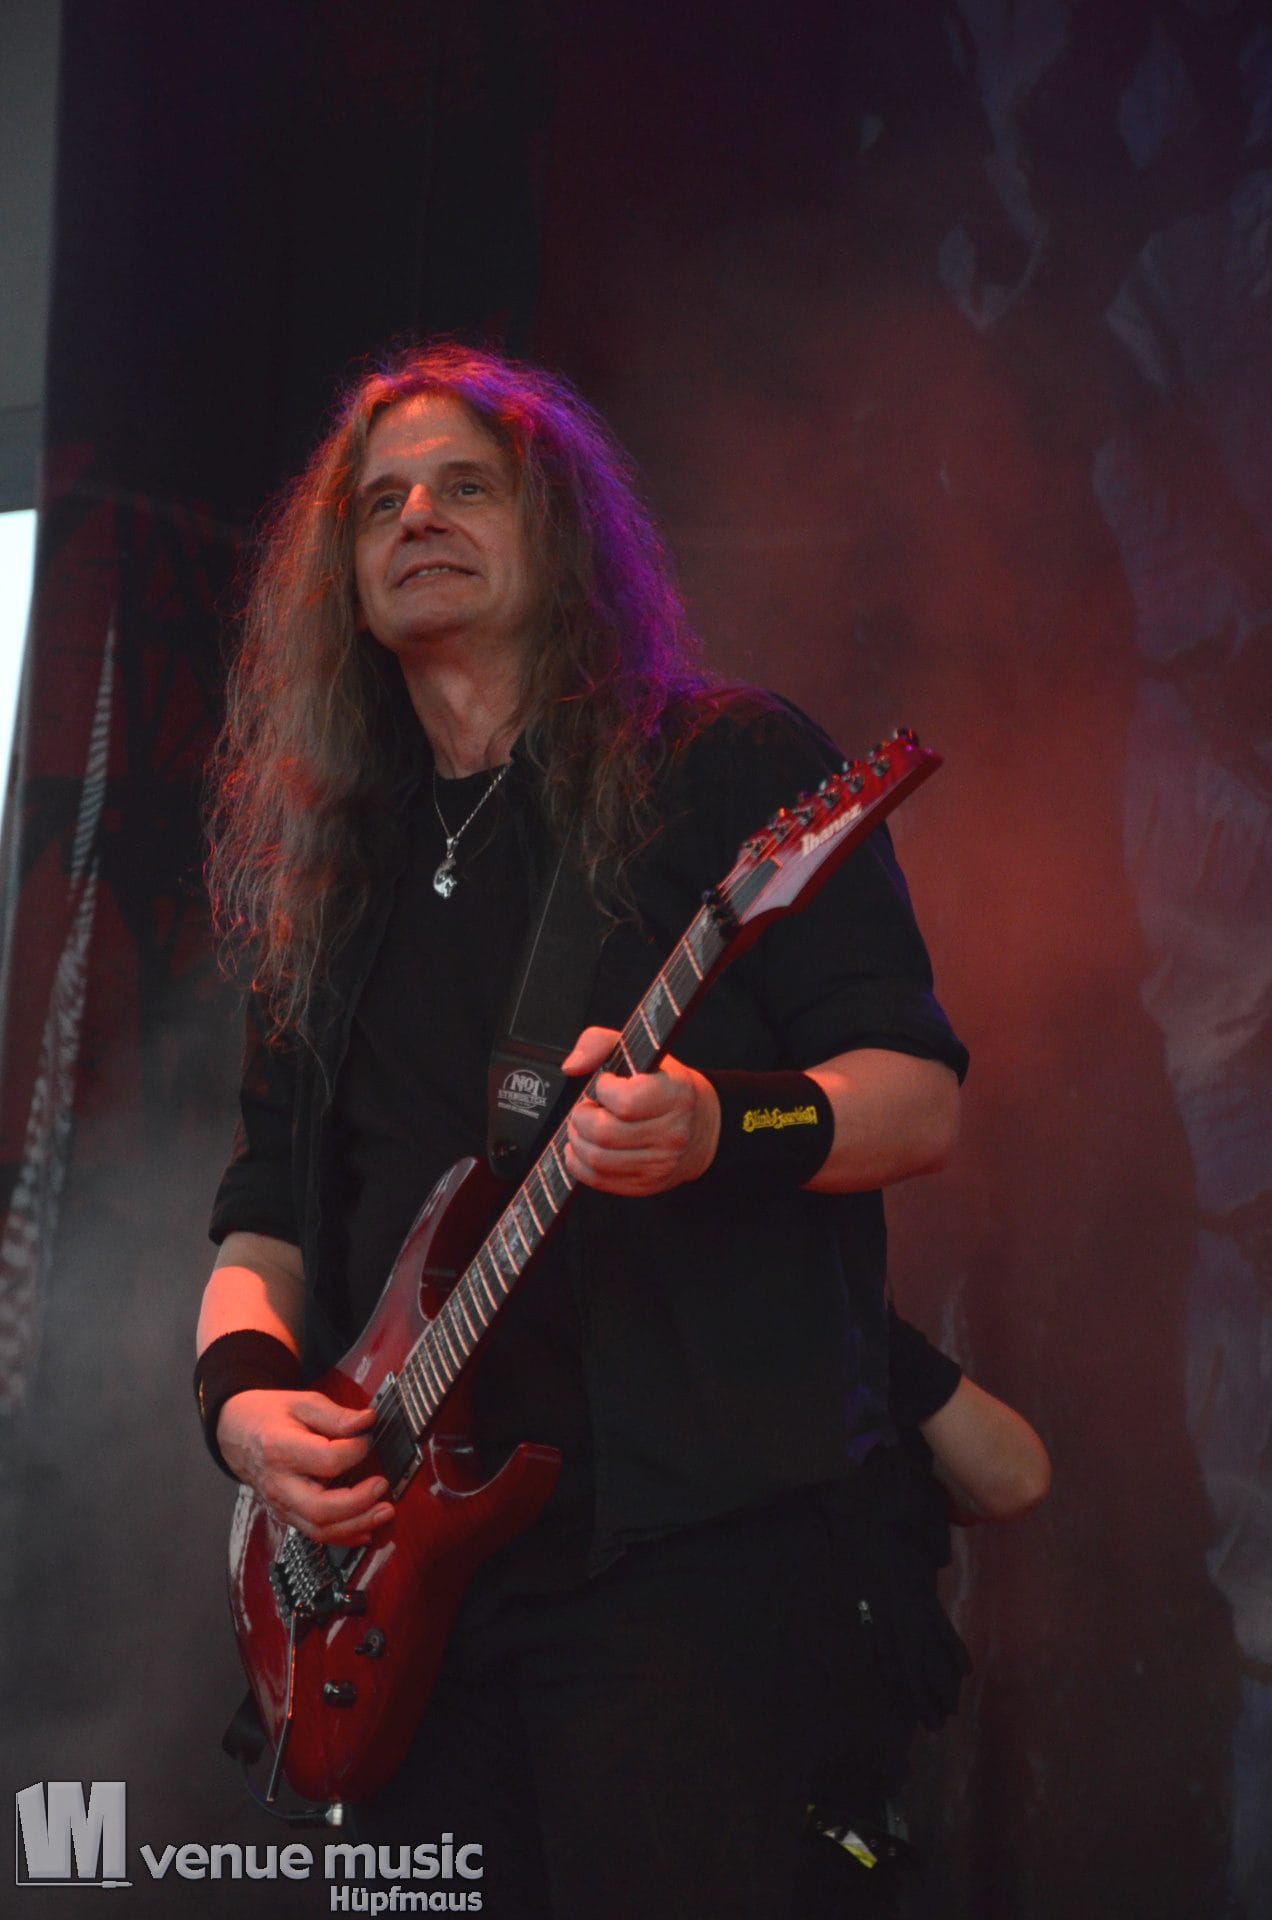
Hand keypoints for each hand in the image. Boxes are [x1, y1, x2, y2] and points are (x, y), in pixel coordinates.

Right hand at [216, 1389, 394, 1545]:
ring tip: (384, 1511)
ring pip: (319, 1529)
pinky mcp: (286, 1515)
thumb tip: (367, 1421)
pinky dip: (343, 1536)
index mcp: (279, 1448)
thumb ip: (335, 1415)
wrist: (236, 1433)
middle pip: (320, 1508)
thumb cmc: (270, 1416)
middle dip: (358, 1503)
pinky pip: (315, 1534)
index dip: (355, 1450)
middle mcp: (278, 1483)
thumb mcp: (301, 1402)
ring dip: (356, 1525)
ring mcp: (281, 1504)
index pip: (326, 1459)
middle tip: (382, 1485)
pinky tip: (366, 1528)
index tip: (366, 1438)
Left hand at [561, 1026, 720, 1195]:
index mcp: (676, 1095)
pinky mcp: (645, 1184)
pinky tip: (582, 1146)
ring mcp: (659, 1164)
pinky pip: (598, 1180)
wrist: (700, 1126)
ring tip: (583, 1126)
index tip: (606, 1084)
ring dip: (577, 1140)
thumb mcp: (640, 1051)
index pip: (626, 1102)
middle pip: (604, 1133)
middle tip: (586, 1107)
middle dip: (581, 1117)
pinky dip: (578, 1163)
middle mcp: (672, 1133)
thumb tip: (572, 1066)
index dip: (604, 1090)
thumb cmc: (665, 1085)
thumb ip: (599, 1043)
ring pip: (597, 1159)